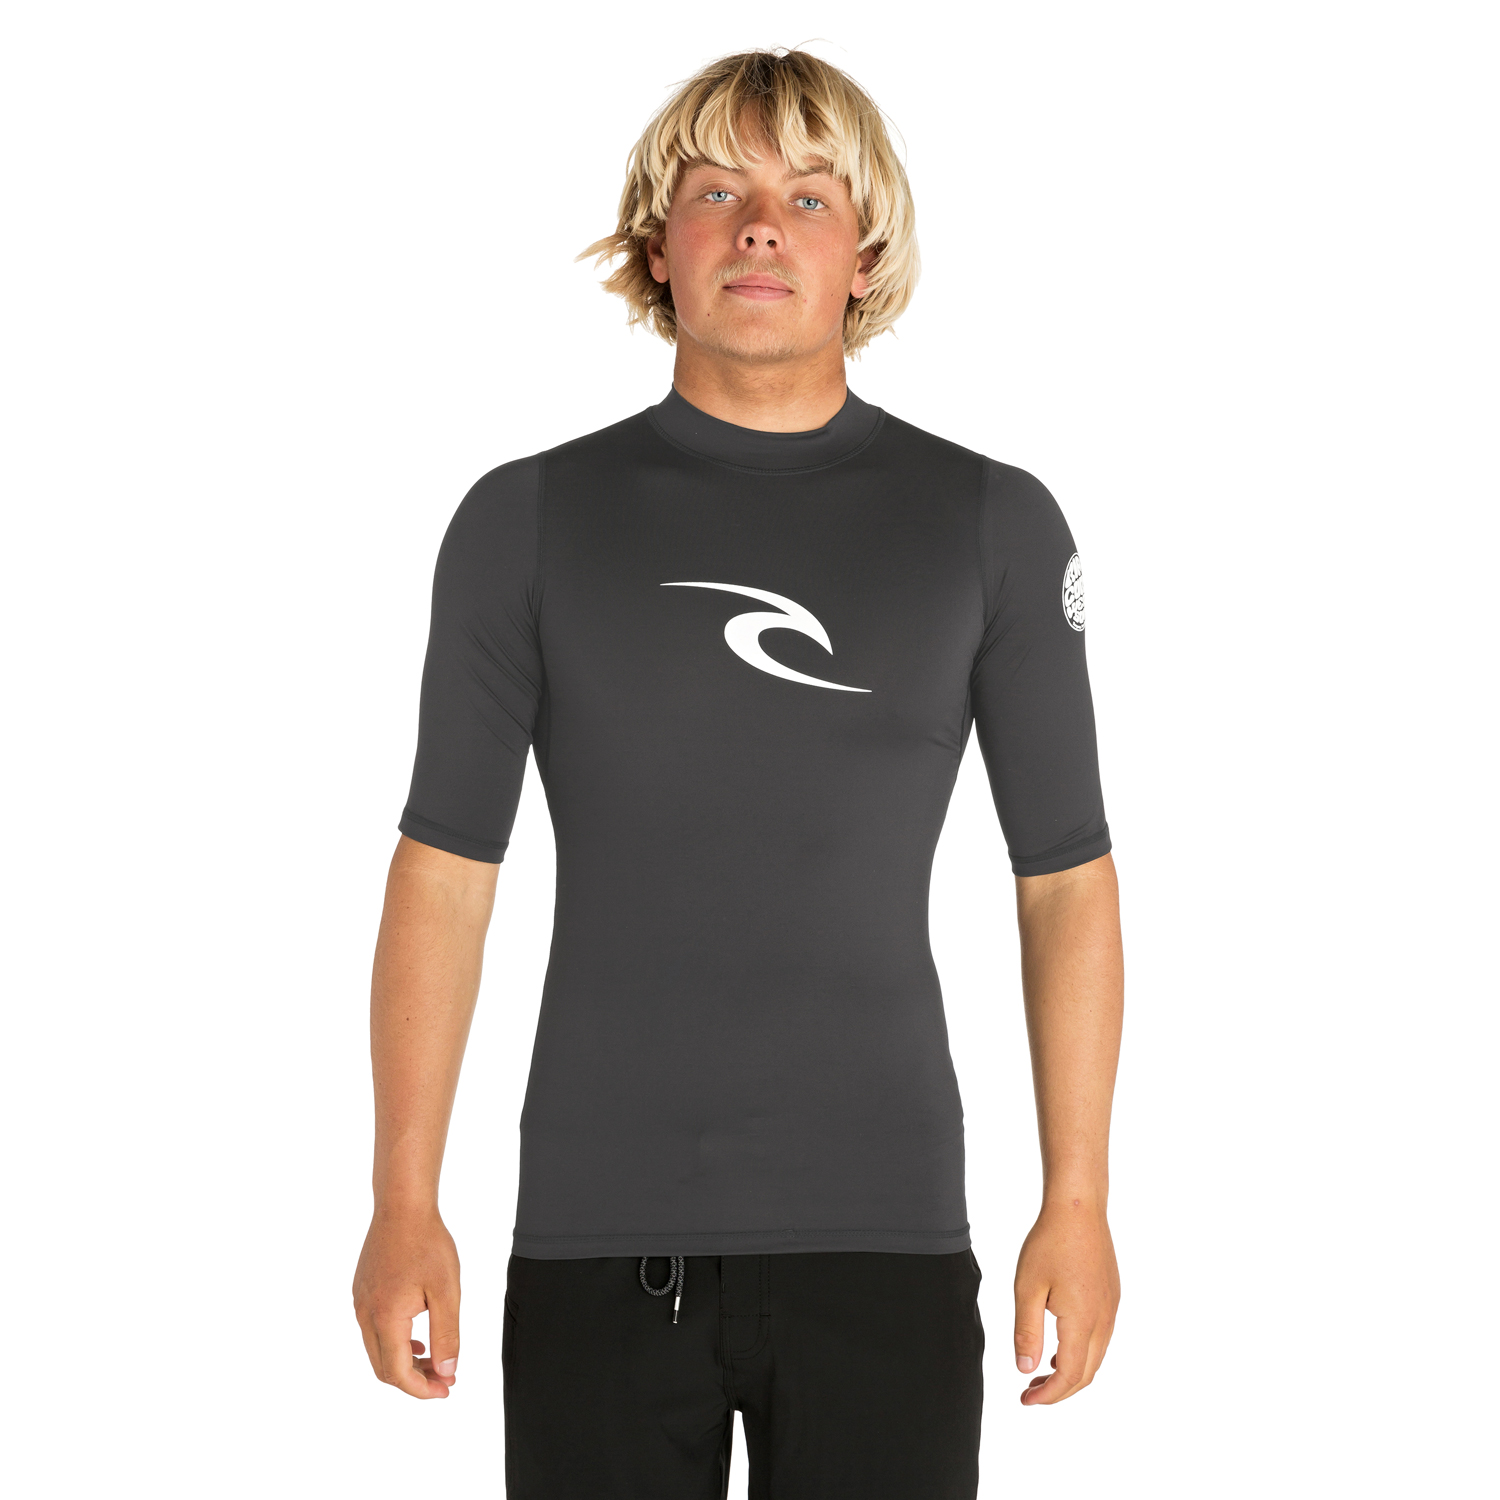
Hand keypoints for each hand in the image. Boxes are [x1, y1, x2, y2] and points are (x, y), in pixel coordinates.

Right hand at [353, 1207, 460, 1397]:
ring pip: (377, 1350)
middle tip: (444, 1379)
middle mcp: (366, 1315)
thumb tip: (447, 1371)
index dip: (421, 1389)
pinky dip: (393, 1342)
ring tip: (433, 1359)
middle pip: (383, 1368)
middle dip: (414, 1380)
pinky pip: (373, 1330)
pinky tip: (415, 1336)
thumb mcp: (447, 1291)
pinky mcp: (361, 1291)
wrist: (402, 1206)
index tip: (446, 1389)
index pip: (398, 1373)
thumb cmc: (428, 1243)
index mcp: (386, 1318)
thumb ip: (446, 1335)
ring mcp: (360, 1302)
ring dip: (403, 1361)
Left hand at [1013, 1197, 1118, 1404]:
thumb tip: (1025, 1370)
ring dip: (1071, 1372)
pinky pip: (1100, 1338)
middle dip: (1059, 1390)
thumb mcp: (1028, 1288)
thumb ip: (1027, 1332)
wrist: (1079, 1208)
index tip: (1025, 1400)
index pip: (1070, 1376)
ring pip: (1096, 1356)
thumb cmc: (1050, 1243)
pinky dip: (1081, 1352)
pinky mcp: (1112, 1296)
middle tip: (1030, 1392)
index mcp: (1083, 1322)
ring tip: (1040, 1373)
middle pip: (1087, 1373)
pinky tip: (1059, 1346)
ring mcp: (1111, 1308)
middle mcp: (1104, 1320)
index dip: (1048, 1395)